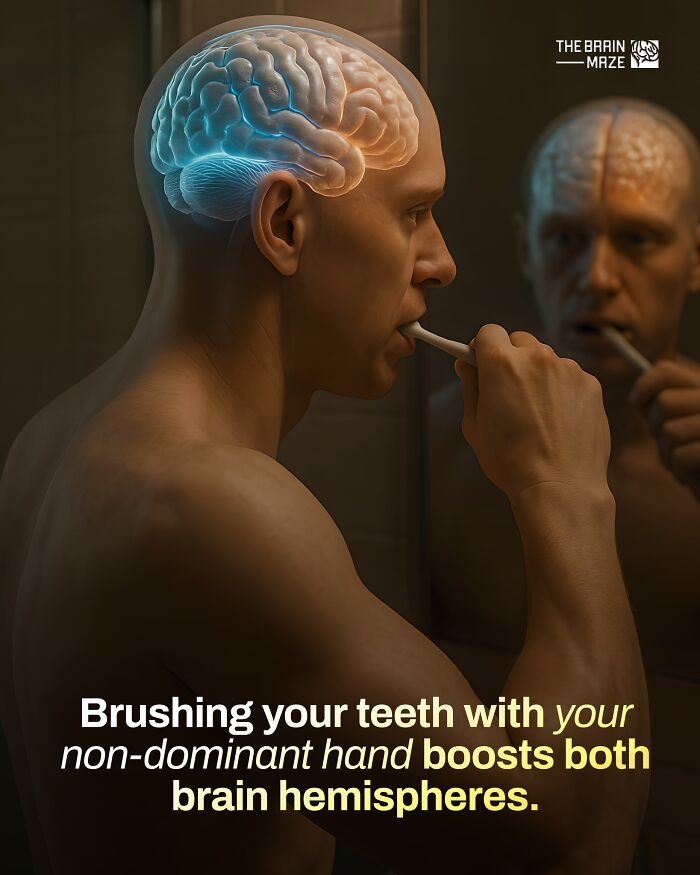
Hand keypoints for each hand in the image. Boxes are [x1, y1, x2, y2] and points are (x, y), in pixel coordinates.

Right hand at [455, 324, 610, 502]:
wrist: (560, 486)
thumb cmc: (511, 461)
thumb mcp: (474, 425)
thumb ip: (470, 386)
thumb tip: (466, 363)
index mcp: (502, 364)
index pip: (488, 332)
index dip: (483, 347)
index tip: (482, 364)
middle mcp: (537, 357)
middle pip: (519, 340)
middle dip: (511, 358)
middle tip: (508, 391)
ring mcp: (568, 369)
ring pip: (546, 358)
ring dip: (538, 374)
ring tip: (537, 413)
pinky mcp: (591, 384)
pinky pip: (569, 376)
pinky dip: (561, 389)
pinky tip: (558, 420)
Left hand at [630, 358, 699, 499]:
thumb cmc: (693, 451)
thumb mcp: (677, 421)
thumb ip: (661, 405)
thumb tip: (636, 397)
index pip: (665, 372)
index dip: (643, 387)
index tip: (636, 403)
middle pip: (664, 403)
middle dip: (657, 427)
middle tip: (669, 440)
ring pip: (669, 432)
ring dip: (668, 452)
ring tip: (682, 458)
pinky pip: (680, 456)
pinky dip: (680, 469)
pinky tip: (691, 471)